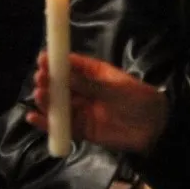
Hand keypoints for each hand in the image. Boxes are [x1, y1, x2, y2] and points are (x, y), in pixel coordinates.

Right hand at [27, 52, 168, 154]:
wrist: (156, 128)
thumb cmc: (139, 100)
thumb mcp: (116, 89)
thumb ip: (90, 84)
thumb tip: (64, 73)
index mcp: (96, 74)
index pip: (73, 65)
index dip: (57, 62)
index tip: (43, 59)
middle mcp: (86, 91)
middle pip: (62, 86)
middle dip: (49, 82)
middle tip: (40, 79)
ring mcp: (84, 110)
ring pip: (60, 105)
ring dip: (46, 101)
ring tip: (39, 95)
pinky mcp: (83, 129)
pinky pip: (63, 126)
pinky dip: (47, 123)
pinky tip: (33, 118)